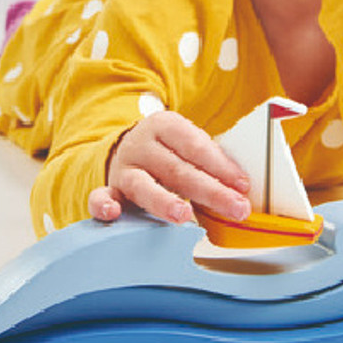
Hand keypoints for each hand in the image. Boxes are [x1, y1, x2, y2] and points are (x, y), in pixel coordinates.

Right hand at [87, 110, 251, 224]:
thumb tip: (242, 186)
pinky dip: (103, 204)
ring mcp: (124, 168)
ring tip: (185, 216)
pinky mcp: (109, 188)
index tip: (243, 185)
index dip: (221, 165)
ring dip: (164, 201)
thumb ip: (210, 160)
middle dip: (210, 191)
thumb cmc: (168, 150)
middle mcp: (143, 145)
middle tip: (236, 208)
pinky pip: (100, 196)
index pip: (195, 145)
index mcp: (166, 125)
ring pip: (143, 185)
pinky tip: (113, 213)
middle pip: (178, 169)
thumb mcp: (187, 143)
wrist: (126, 146)